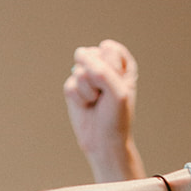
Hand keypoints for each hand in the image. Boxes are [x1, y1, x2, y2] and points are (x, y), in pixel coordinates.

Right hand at [64, 40, 137, 171]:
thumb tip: (78, 55)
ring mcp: (86, 75)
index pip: (108, 49)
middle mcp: (103, 64)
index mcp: (120, 62)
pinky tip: (86, 106)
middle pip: (90, 55)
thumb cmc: (116, 117)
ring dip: (88, 91)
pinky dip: (79, 99)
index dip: (111, 69)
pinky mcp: (73, 87)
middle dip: (97, 79)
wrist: (103, 142)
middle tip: (104, 96)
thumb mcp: (117, 92)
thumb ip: (101, 70)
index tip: (117, 85)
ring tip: (96, 102)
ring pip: (79, 71)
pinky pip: (70, 85)